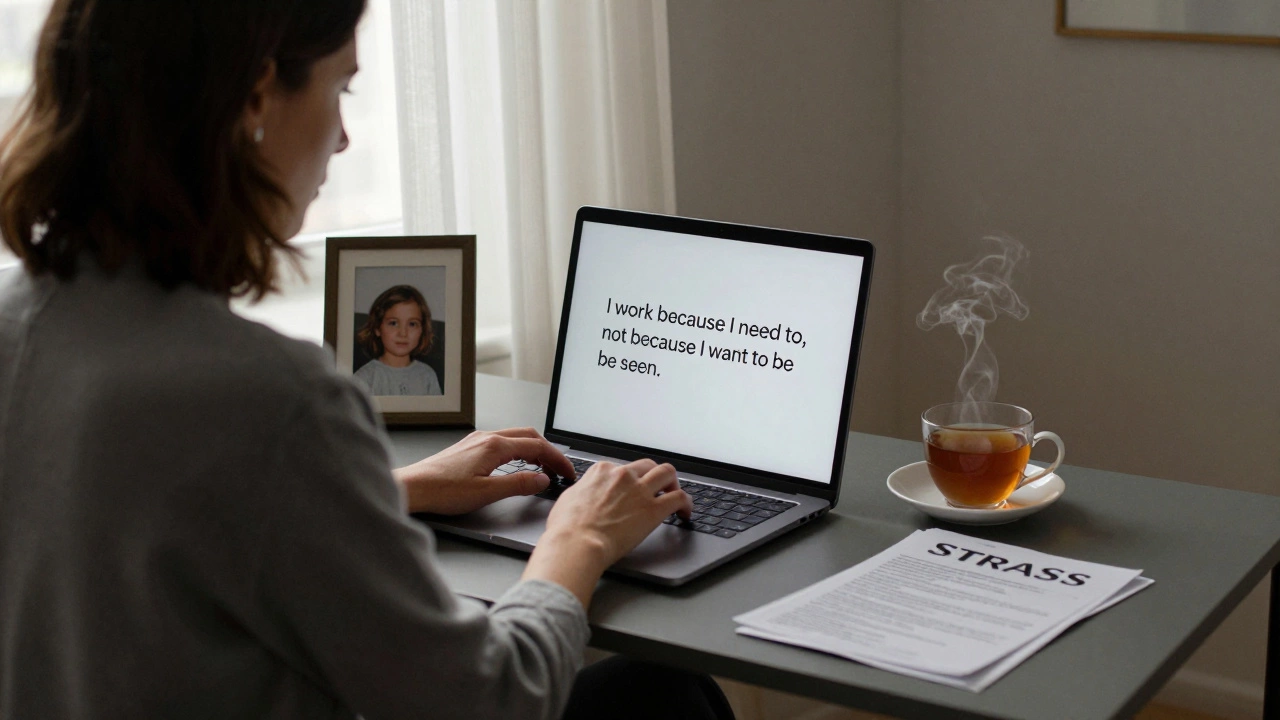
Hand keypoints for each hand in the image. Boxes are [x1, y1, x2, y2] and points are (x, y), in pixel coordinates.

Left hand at [394, 427, 575, 514]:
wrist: (413, 488)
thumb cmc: (442, 491)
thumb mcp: (487, 492)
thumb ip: (518, 484)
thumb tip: (542, 479)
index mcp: (495, 446)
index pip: (537, 445)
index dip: (557, 459)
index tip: (568, 471)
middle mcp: (486, 437)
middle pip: (528, 436)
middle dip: (548, 451)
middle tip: (559, 469)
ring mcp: (477, 441)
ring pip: (514, 438)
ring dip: (533, 449)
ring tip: (543, 468)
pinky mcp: (469, 448)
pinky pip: (501, 443)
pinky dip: (517, 451)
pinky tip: (516, 464)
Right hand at [522, 459, 691, 607]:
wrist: (576, 543)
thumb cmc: (567, 527)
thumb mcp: (569, 498)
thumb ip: (584, 491)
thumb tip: (586, 494)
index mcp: (603, 471)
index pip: (624, 468)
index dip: (630, 479)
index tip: (632, 490)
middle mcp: (623, 476)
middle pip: (648, 466)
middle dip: (654, 476)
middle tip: (657, 489)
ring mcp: (640, 491)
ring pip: (667, 473)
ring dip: (673, 483)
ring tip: (674, 495)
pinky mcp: (653, 509)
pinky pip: (679, 498)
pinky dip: (686, 503)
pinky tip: (685, 512)